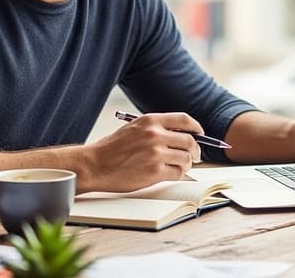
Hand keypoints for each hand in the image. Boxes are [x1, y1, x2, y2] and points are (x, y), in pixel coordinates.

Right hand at [83, 112, 202, 190]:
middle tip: (194, 156)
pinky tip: (170, 173)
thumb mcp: (135, 128)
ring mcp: (155, 154)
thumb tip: (183, 134)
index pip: (184, 120)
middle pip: (190, 141)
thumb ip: (157, 128)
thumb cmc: (112, 148)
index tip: (200, 134)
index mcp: (150, 121)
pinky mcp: (154, 172)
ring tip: (179, 166)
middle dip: (195, 150)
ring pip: (186, 159)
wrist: (94, 165)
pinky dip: (177, 174)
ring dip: (186, 164)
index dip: (196, 128)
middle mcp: (155, 135)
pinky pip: (177, 173)